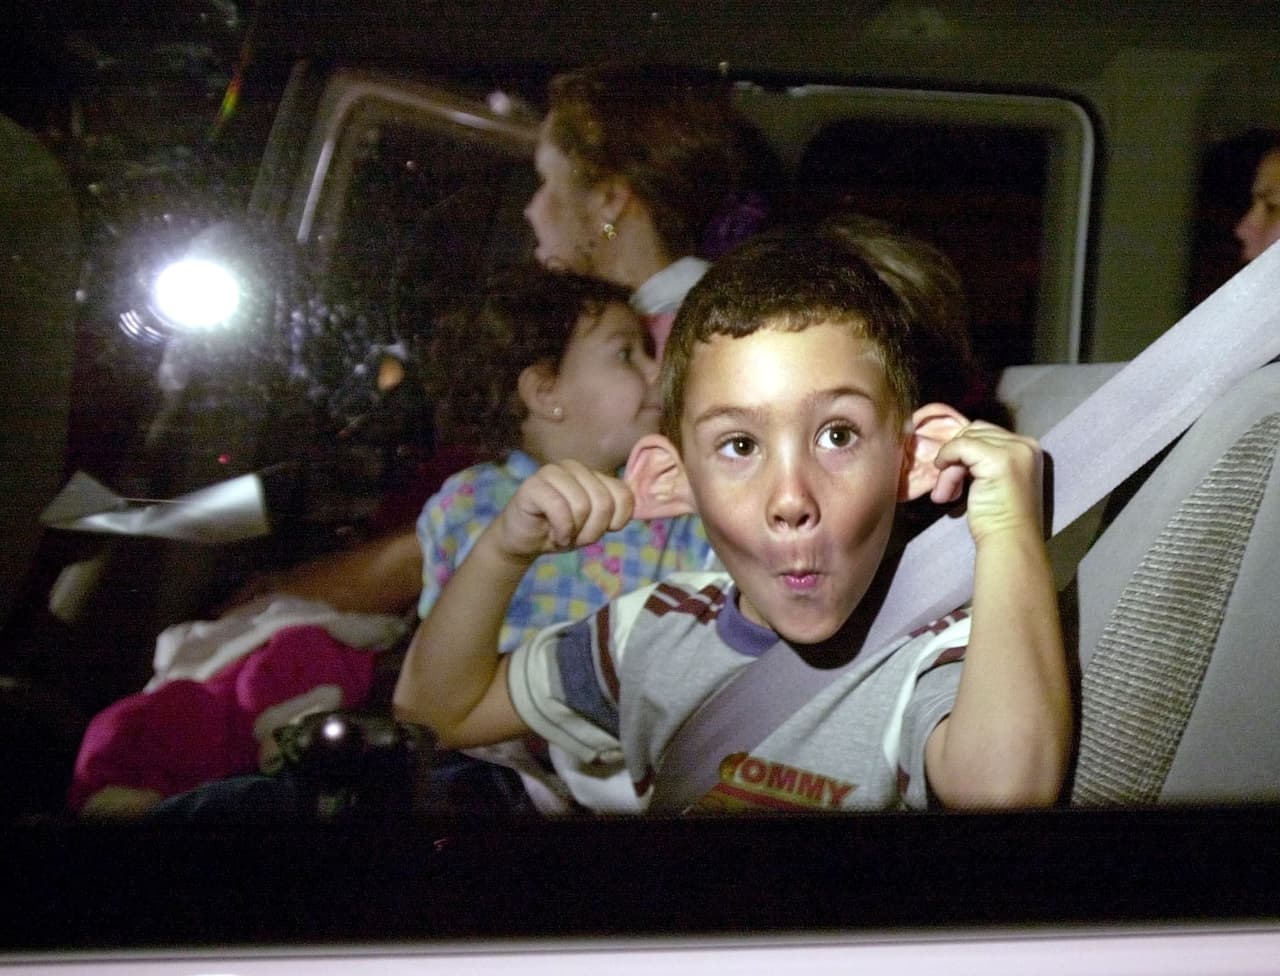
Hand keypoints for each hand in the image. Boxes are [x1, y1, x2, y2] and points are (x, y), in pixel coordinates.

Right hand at [494, 460, 634, 561]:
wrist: (524, 541)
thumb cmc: (561, 530)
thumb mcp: (594, 525)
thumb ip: (613, 511)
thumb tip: (631, 505)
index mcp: (593, 474)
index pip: (624, 495)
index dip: (614, 523)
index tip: (596, 530)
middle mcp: (575, 468)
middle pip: (604, 502)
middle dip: (592, 530)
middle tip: (576, 536)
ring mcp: (552, 472)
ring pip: (582, 506)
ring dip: (575, 532)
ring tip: (563, 534)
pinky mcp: (533, 484)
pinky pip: (560, 509)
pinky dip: (561, 531)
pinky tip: (552, 535)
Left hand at [930, 421, 1044, 544]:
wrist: (1010, 542)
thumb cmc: (999, 519)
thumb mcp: (992, 480)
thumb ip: (980, 460)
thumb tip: (952, 449)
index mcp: (1027, 448)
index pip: (985, 434)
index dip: (963, 454)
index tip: (954, 481)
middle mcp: (1025, 444)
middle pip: (974, 433)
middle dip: (955, 458)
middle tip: (947, 489)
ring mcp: (1014, 450)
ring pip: (965, 440)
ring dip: (949, 466)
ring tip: (947, 494)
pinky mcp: (999, 459)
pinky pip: (960, 446)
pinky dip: (946, 460)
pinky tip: (945, 487)